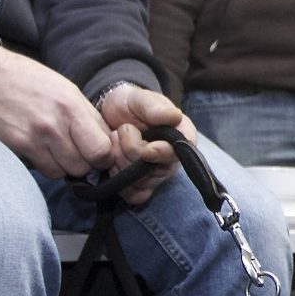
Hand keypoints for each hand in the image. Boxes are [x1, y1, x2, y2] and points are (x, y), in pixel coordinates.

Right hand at [0, 42, 114, 180]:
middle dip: (85, 162)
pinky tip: (41, 149)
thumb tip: (108, 141)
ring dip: (64, 165)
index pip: (102, 150)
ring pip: (63, 173)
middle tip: (77, 149)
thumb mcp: (65, 88)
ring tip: (57, 147)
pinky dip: (46, 164)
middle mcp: (54, 125)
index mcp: (71, 106)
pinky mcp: (15, 148)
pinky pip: (42, 170)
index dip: (104, 155)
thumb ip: (87, 116)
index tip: (99, 151)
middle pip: (83, 166)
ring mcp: (33, 139)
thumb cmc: (27, 79)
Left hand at [96, 83, 196, 204]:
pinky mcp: (141, 188)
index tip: (147, 150)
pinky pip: (133, 195)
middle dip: (130, 150)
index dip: (163, 154)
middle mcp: (173, 161)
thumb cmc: (131, 105)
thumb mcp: (141, 99)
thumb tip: (175, 116)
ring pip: (139, 183)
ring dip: (120, 162)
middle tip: (122, 130)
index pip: (179, 153)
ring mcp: (157, 178)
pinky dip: (119, 180)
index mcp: (182, 138)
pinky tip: (113, 163)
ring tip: (116, 142)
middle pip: (153, 171)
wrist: (112, 116)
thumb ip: (155, 108)